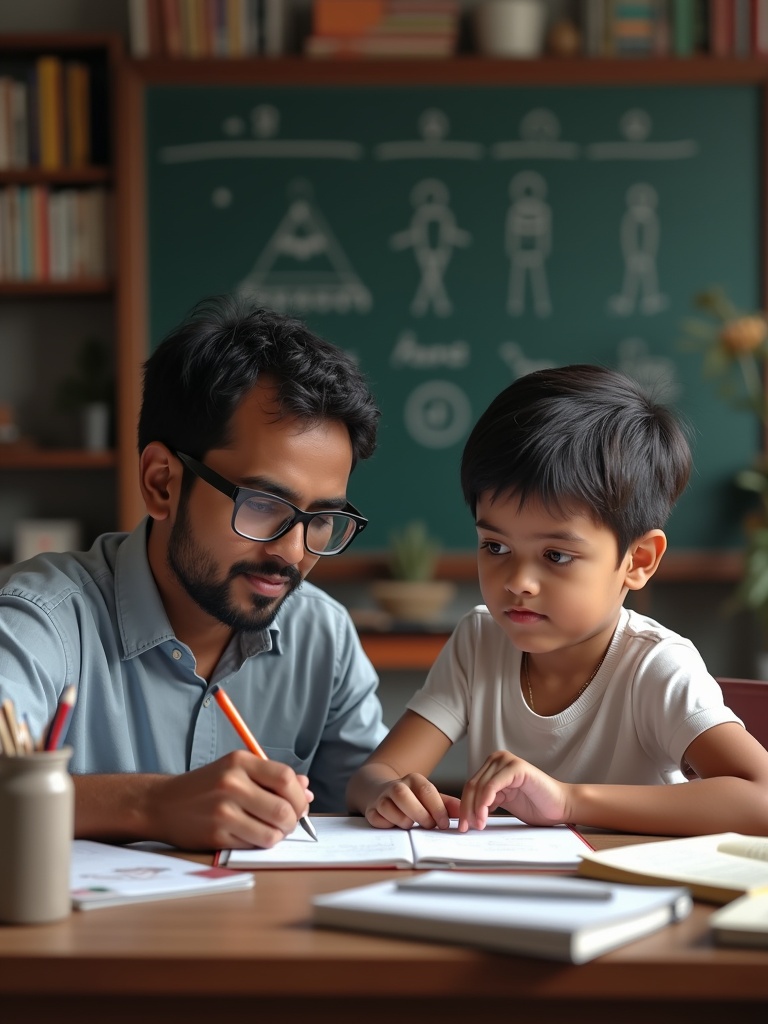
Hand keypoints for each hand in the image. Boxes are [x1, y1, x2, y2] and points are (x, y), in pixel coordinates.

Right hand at [144, 751, 313, 849]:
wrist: (161, 803)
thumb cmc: (205, 787)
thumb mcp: (236, 770)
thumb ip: (271, 777)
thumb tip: (307, 790)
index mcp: (240, 762)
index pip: (286, 778)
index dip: (299, 796)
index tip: (300, 805)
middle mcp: (232, 783)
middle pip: (284, 808)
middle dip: (293, 820)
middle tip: (288, 822)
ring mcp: (223, 811)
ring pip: (273, 832)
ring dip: (278, 835)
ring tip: (270, 830)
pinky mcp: (216, 835)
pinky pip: (254, 845)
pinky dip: (259, 843)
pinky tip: (250, 835)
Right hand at [363, 773, 460, 829]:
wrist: (380, 792)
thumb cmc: (412, 799)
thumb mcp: (430, 799)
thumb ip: (447, 805)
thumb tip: (466, 813)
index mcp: (414, 780)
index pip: (426, 791)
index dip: (437, 809)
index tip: (444, 824)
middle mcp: (396, 785)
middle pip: (404, 796)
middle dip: (419, 814)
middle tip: (429, 826)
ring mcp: (382, 798)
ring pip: (389, 807)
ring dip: (403, 820)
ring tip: (411, 826)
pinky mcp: (371, 810)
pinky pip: (377, 819)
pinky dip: (387, 825)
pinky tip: (395, 827)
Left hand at [459, 750, 571, 830]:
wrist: (560, 807)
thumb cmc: (535, 806)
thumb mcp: (504, 803)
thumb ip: (486, 802)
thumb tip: (465, 816)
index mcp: (493, 766)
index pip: (470, 786)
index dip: (464, 807)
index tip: (462, 827)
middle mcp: (497, 759)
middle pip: (472, 785)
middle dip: (467, 809)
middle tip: (467, 828)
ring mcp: (507, 761)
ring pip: (480, 786)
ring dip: (476, 808)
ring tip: (478, 825)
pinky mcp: (516, 767)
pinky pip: (493, 785)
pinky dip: (485, 801)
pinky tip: (484, 816)